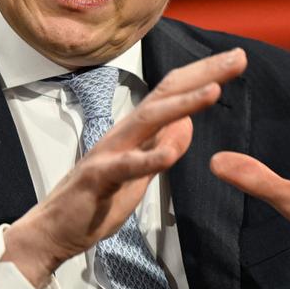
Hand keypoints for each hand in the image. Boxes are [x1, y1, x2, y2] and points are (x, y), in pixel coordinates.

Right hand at [3, 48, 246, 287]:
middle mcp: (123, 133)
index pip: (173, 95)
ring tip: (214, 91)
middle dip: (202, 76)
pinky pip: (125, 167)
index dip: (204, 75)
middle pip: (165, 96)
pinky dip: (148, 159)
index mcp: (135, 131)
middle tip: (237, 58)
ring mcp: (109, 153)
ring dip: (182, 105)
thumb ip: (161, 146)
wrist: (53, 229)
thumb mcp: (140, 173)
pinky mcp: (98, 179)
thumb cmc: (95, 200)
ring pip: (147, 121)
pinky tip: (170, 154)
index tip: (236, 59)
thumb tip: (186, 124)